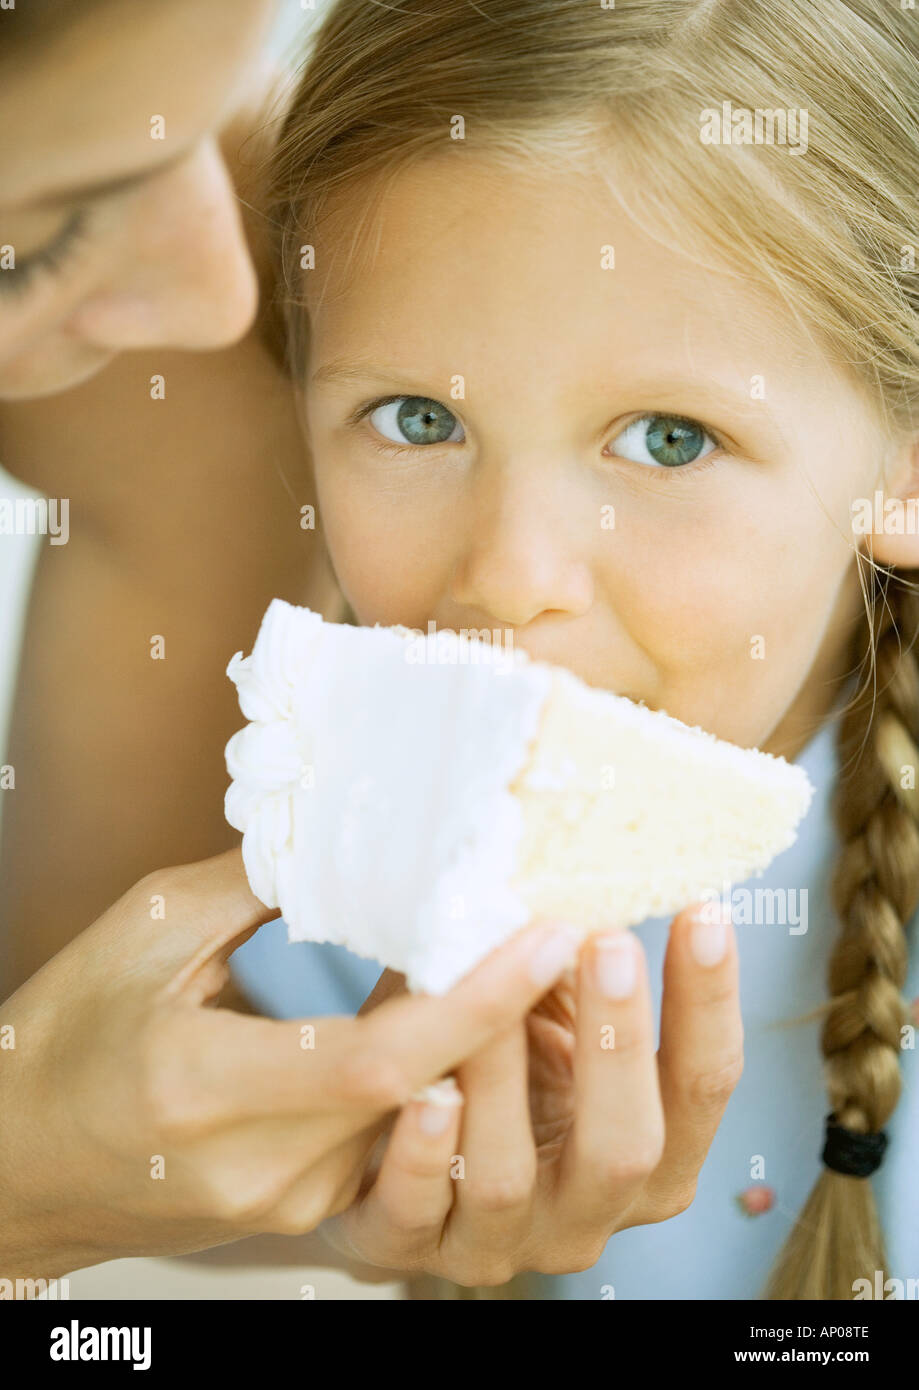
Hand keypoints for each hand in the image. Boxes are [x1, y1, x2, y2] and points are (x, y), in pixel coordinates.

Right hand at [0, 850, 580, 1278]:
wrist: (17, 1164)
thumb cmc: (64, 1038)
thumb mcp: (145, 934)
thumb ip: (257, 885)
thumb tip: (354, 831)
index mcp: (205, 1088)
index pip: (376, 1061)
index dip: (472, 1001)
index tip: (544, 934)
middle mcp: (259, 1166)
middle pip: (420, 1091)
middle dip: (502, 1009)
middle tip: (562, 919)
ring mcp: (287, 1201)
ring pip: (420, 1117)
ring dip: (479, 1042)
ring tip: (525, 951)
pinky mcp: (303, 1207)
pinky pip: (395, 1136)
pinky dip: (438, 1072)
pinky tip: (463, 1010)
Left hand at [323, 903, 742, 1285]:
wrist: (383, 1142)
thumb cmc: (486, 1060)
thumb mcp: (542, 1008)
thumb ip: (570, 959)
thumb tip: (595, 856)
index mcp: (646, 1153)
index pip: (703, 1086)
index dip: (709, 1004)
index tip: (704, 912)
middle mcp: (587, 1211)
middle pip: (630, 1150)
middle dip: (620, 1045)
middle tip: (607, 943)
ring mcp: (500, 1242)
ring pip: (509, 1179)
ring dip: (501, 1080)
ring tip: (492, 998)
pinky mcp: (409, 1250)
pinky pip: (417, 1215)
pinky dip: (423, 1156)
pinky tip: (422, 1096)